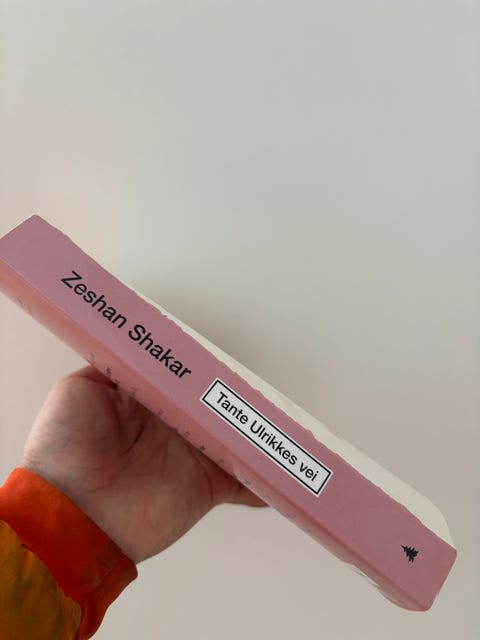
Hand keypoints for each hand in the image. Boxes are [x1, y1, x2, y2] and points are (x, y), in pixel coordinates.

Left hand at [22, 365, 264, 562]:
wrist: (69, 514)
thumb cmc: (63, 451)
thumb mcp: (77, 391)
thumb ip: (109, 366)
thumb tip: (132, 346)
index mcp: (147, 402)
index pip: (184, 379)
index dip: (203, 366)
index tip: (222, 353)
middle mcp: (173, 427)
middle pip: (214, 405)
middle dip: (237, 394)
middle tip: (259, 379)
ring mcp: (192, 457)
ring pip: (235, 436)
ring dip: (258, 428)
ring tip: (283, 413)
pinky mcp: (206, 487)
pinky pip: (244, 481)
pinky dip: (266, 477)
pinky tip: (285, 465)